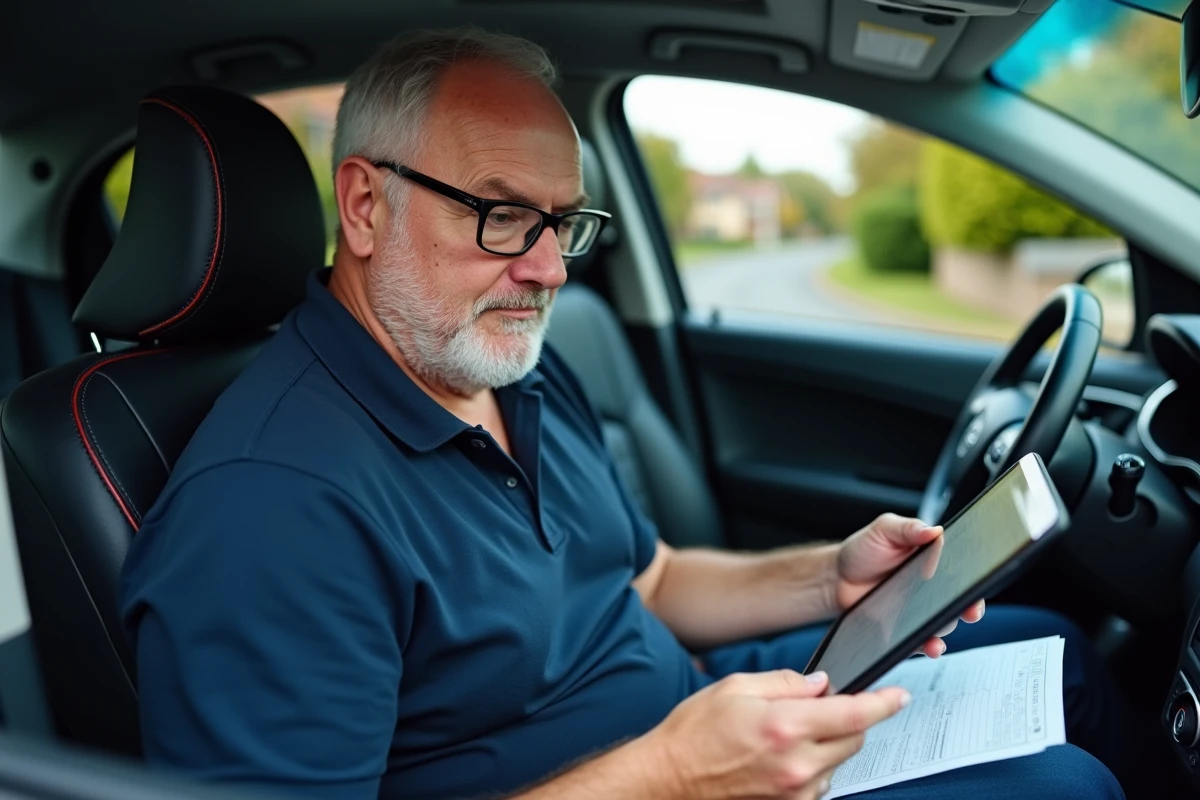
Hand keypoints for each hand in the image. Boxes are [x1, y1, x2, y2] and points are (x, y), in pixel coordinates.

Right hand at [645, 670, 908, 798]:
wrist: (669, 780)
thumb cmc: (694, 733)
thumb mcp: (734, 688)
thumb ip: (785, 683)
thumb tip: (820, 685)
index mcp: (785, 726)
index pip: (854, 713)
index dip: (883, 702)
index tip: (899, 695)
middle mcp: (796, 764)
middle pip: (854, 739)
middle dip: (848, 719)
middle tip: (818, 707)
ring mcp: (794, 791)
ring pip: (838, 762)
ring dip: (828, 745)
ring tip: (787, 736)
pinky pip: (819, 783)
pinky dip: (812, 767)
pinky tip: (781, 758)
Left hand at [836, 513, 985, 657]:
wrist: (836, 577)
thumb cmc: (862, 550)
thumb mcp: (884, 529)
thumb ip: (908, 528)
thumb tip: (934, 529)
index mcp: (932, 562)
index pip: (960, 572)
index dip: (973, 579)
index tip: (979, 582)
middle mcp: (931, 589)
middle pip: (958, 601)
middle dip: (969, 607)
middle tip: (970, 609)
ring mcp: (918, 611)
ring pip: (942, 624)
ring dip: (946, 628)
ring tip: (941, 628)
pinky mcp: (904, 629)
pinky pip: (921, 641)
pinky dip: (928, 646)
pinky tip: (929, 646)